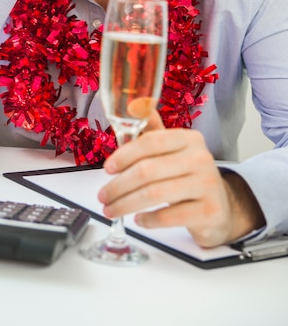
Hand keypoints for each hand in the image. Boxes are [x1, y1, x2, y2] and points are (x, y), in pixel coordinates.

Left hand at [98, 112, 264, 247]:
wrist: (221, 207)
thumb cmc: (189, 176)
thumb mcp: (173, 151)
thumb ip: (152, 131)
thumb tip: (133, 105)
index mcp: (189, 139)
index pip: (150, 142)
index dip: (124, 155)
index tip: (108, 168)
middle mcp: (200, 158)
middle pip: (148, 170)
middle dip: (118, 185)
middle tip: (103, 195)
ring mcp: (207, 185)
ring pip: (154, 194)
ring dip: (126, 204)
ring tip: (112, 209)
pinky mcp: (209, 211)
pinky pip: (168, 216)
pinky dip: (147, 219)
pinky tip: (138, 219)